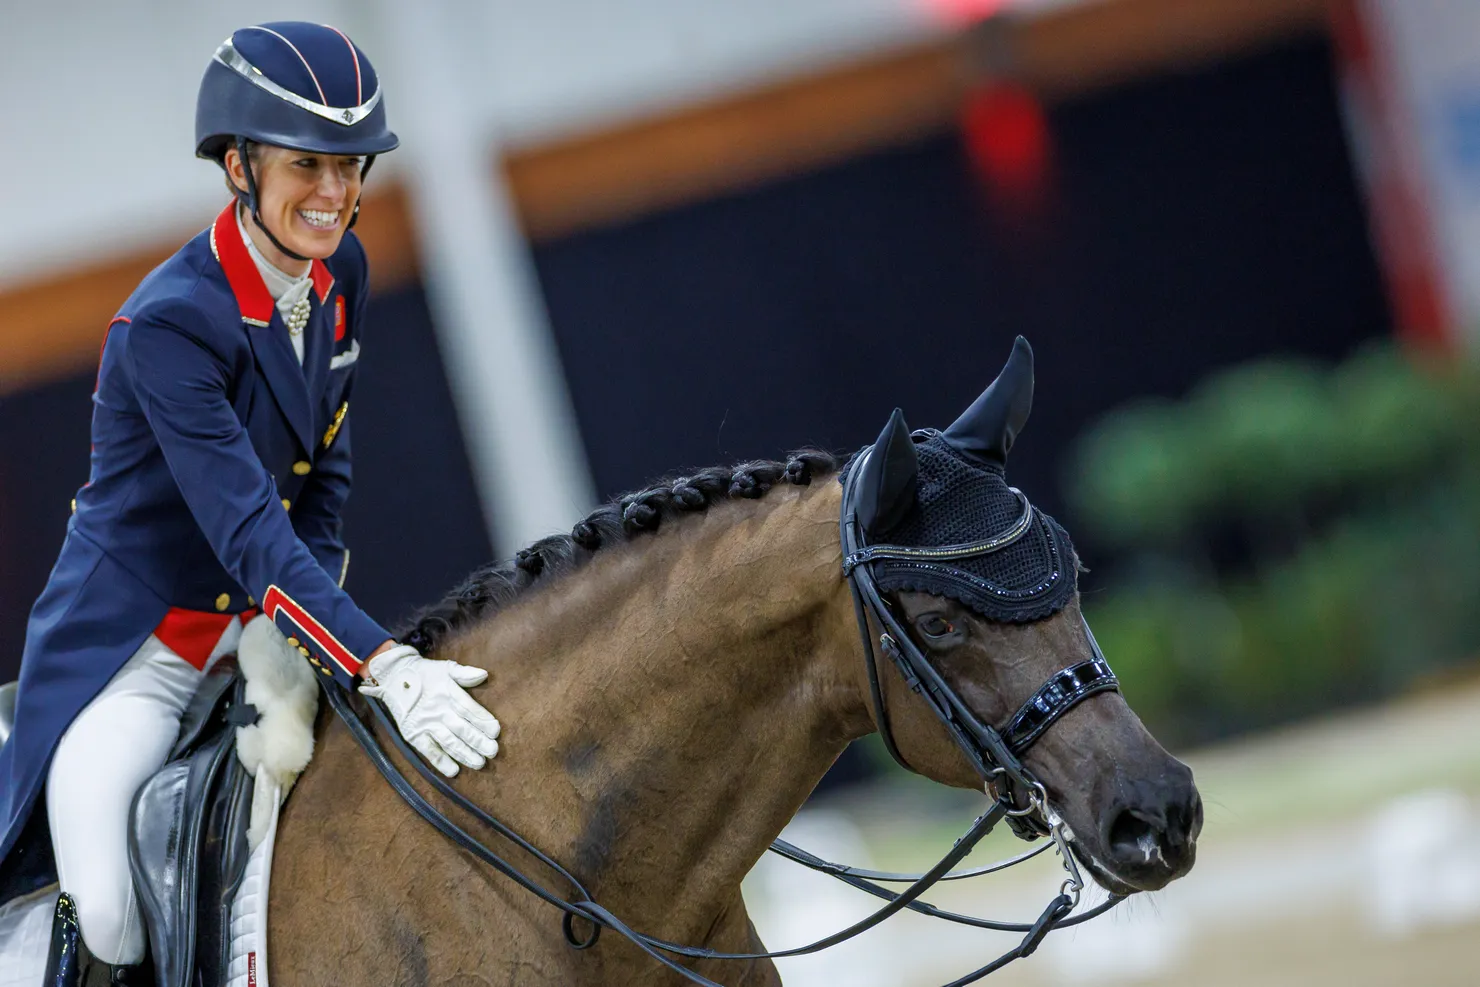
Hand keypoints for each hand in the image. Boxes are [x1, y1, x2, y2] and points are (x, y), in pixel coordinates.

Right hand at [359, 644, 500, 776]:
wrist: (393, 677)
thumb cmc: (425, 673)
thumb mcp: (445, 668)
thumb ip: (464, 673)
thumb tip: (484, 675)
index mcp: (448, 694)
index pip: (469, 709)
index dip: (483, 720)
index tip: (496, 731)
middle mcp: (438, 710)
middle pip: (462, 728)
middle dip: (478, 741)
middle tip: (493, 751)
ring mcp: (426, 724)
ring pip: (449, 742)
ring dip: (465, 754)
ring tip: (480, 763)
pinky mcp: (413, 735)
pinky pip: (429, 750)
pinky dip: (440, 762)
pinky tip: (453, 771)